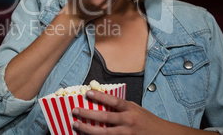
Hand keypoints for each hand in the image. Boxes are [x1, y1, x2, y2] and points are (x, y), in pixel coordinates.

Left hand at [72, 90, 216, 134]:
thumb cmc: (146, 121)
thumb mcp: (136, 108)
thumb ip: (121, 106)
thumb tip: (103, 99)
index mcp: (130, 110)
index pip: (114, 101)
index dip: (100, 96)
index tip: (88, 92)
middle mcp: (128, 122)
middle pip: (105, 118)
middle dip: (88, 114)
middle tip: (75, 111)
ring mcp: (127, 134)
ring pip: (104, 133)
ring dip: (88, 129)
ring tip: (76, 125)